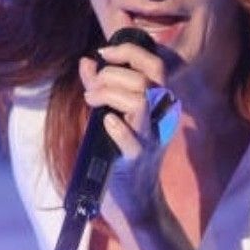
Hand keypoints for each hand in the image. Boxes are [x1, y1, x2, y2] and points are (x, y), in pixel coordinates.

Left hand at [78, 42, 172, 228]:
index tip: (103, 53)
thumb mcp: (114, 113)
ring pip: (140, 100)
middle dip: (110, 75)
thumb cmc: (123, 152)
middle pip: (145, 79)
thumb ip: (101, 87)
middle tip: (92, 89)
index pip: (155, 64)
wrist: (137, 197)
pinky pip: (131, 137)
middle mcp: (162, 117)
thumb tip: (87, 61)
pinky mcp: (138, 159)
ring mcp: (152, 137)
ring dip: (109, 94)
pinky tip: (106, 122)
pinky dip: (116, 126)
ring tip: (91, 101)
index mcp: (161, 102)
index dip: (129, 51)